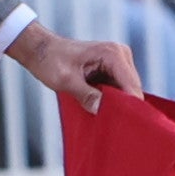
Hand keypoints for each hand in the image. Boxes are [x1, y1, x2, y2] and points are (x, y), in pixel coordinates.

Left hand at [6, 20, 142, 112]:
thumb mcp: (65, 80)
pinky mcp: (113, 70)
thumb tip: (101, 111)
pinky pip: (119, 90)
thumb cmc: (50, 60)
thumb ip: (85, 95)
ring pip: (127, 92)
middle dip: (124, 107)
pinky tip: (102, 110)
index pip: (131, 86)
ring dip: (118, 105)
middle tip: (111, 125)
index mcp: (112, 54)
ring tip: (105, 119)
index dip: (129, 107)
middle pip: (133, 90)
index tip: (122, 125)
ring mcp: (118, 62)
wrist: (41, 50)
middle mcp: (121, 55)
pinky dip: (112, 101)